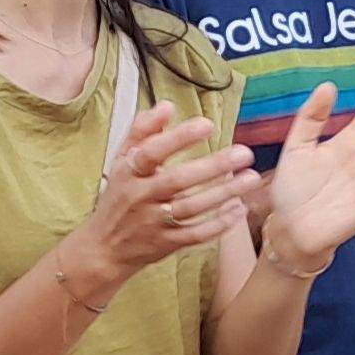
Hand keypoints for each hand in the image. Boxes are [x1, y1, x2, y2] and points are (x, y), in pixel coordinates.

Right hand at [76, 103, 262, 288]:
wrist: (103, 248)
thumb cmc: (118, 196)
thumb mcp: (121, 161)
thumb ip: (142, 131)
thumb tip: (166, 106)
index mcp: (130, 172)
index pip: (153, 151)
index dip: (179, 138)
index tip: (208, 124)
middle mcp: (140, 197)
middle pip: (178, 180)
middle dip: (213, 166)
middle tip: (244, 152)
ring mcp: (153, 222)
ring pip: (192, 208)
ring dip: (224, 193)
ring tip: (252, 178)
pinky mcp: (166, 244)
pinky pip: (195, 234)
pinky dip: (218, 224)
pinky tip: (239, 209)